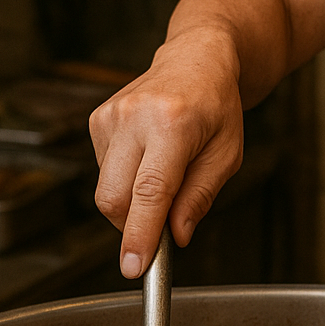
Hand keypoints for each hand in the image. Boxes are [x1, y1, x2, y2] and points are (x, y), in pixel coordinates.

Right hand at [89, 27, 244, 276]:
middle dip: (133, 225)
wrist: (195, 59)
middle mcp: (135, 116)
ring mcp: (111, 115)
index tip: (134, 266)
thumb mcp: (227, 155)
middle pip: (114, 196)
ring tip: (164, 173)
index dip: (139, 234)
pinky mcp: (97, 119)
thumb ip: (200, 198)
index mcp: (173, 123)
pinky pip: (103, 171)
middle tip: (163, 225)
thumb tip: (176, 236)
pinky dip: (125, 180)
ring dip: (132, 200)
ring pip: (106, 188)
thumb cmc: (217, 107)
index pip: (149, 191)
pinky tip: (148, 157)